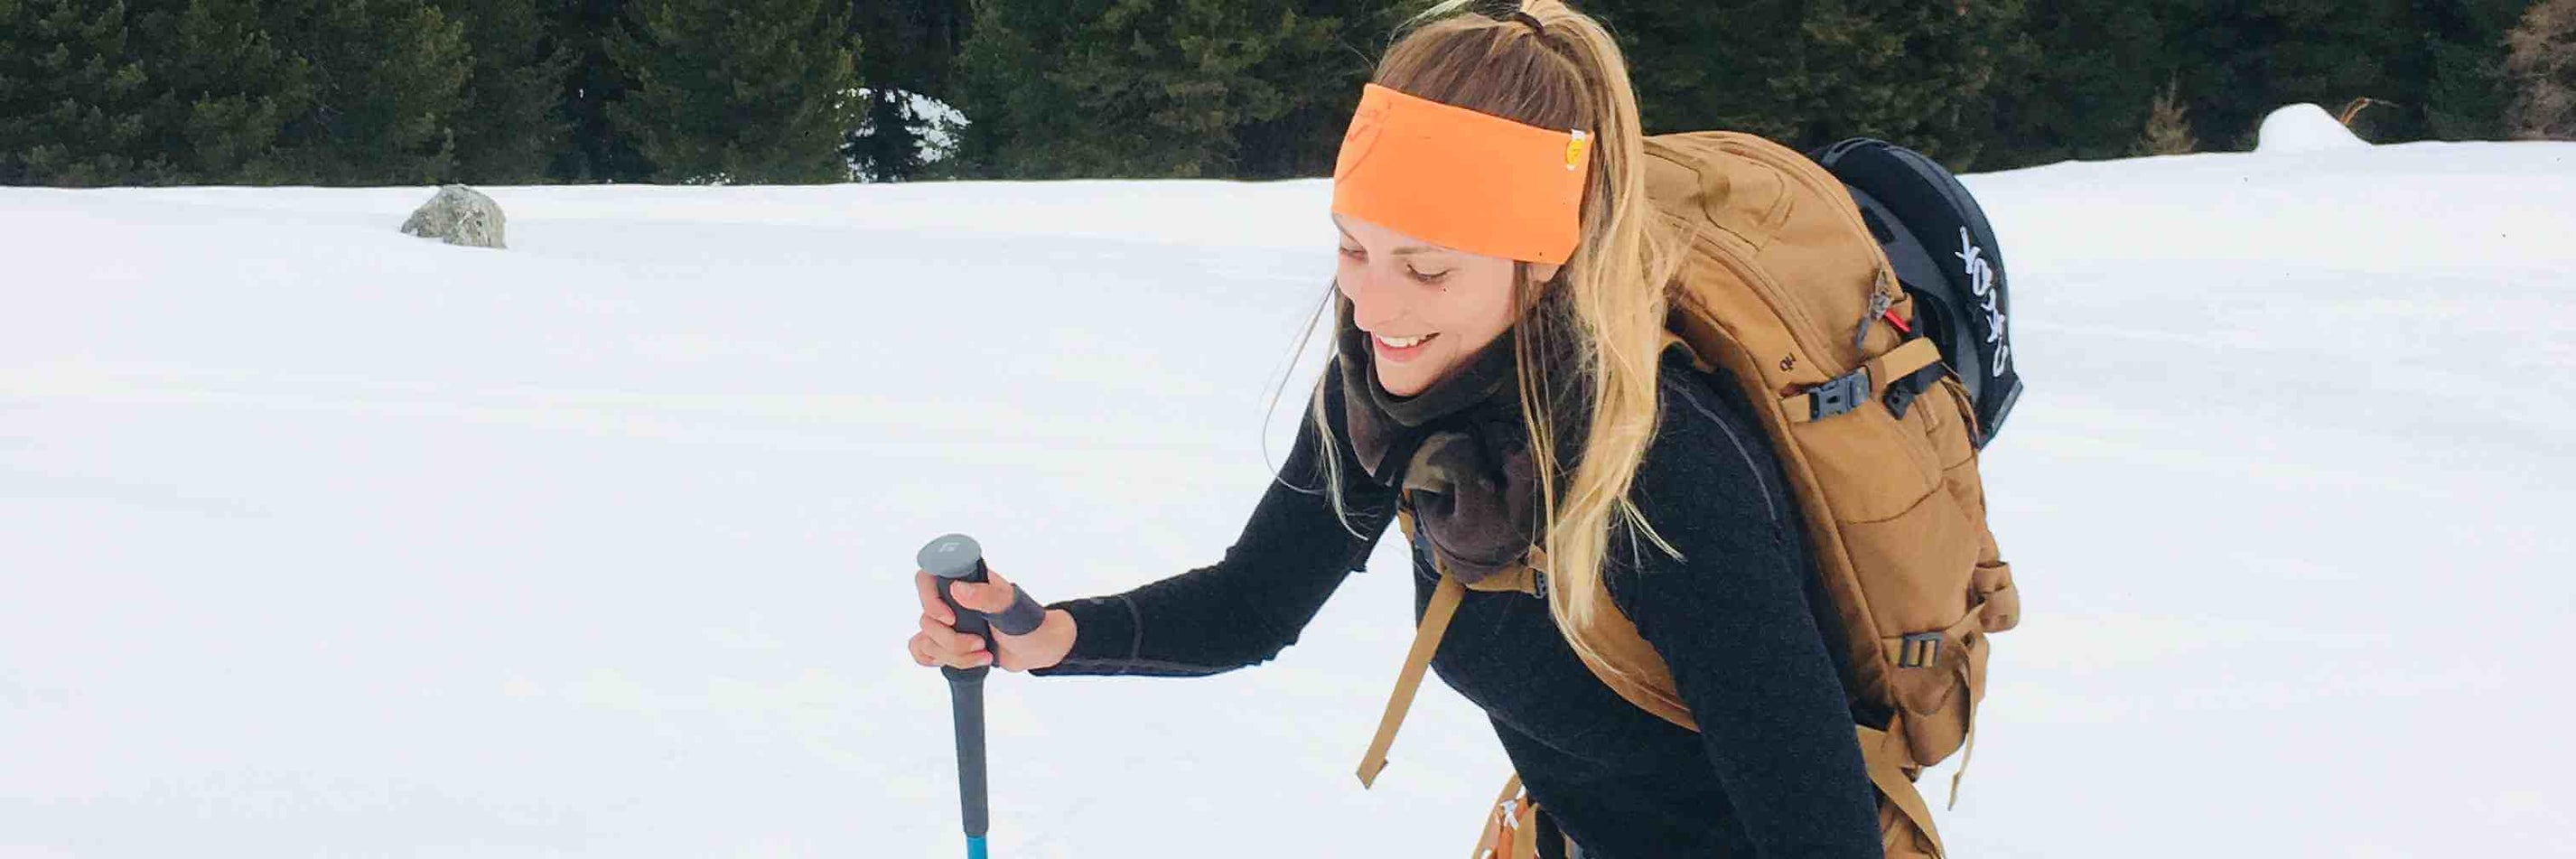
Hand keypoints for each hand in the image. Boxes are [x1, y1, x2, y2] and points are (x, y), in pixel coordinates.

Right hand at [909, 565, 1076, 672]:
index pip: (926, 578)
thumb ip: (987, 596)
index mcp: (965, 580)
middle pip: (927, 619)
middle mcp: (952, 599)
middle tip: (980, 643)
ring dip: (954, 655)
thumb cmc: (1028, 621)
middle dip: (952, 641)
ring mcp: (949, 622)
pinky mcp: (949, 642)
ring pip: (927, 640)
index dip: (929, 600)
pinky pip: (923, 651)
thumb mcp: (1010, 607)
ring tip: (983, 655)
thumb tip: (957, 589)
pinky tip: (961, 660)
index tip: (950, 619)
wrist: (1038, 648)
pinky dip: (936, 660)